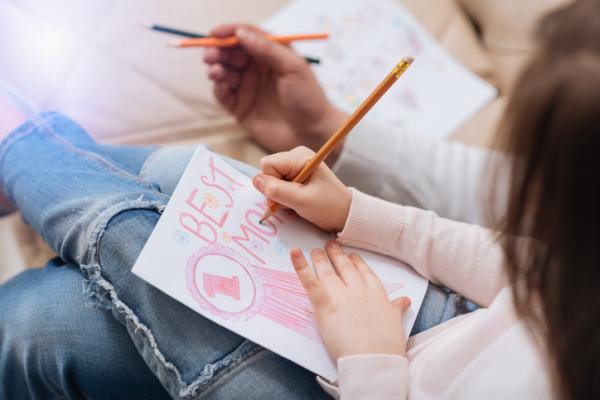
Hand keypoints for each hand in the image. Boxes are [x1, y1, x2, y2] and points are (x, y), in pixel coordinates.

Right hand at [203, 24, 347, 162]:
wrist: (312, 133)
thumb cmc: (308, 98)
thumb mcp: (293, 68)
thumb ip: (267, 49)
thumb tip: (241, 33)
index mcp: (271, 54)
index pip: (246, 36)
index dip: (229, 32)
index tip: (214, 33)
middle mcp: (257, 69)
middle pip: (231, 53)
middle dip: (218, 52)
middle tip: (211, 55)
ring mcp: (248, 88)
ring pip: (224, 73)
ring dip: (217, 69)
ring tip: (217, 73)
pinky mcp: (241, 108)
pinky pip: (223, 95)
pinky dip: (218, 89)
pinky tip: (221, 86)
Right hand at [252, 146, 350, 231]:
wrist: (345, 214)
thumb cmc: (328, 206)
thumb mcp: (301, 201)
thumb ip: (277, 191)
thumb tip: (255, 180)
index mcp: (299, 156)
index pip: (267, 165)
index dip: (271, 183)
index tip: (287, 196)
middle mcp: (295, 156)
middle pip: (268, 171)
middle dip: (275, 190)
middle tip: (293, 201)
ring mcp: (295, 165)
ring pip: (271, 179)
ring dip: (280, 194)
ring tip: (297, 201)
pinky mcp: (294, 175)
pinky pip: (277, 184)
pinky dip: (283, 195)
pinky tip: (296, 200)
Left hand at [291, 241, 410, 359]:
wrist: (374, 360)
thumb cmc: (386, 346)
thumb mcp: (396, 323)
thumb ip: (397, 308)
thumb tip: (405, 300)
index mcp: (376, 293)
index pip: (365, 272)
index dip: (357, 262)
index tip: (353, 255)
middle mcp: (358, 289)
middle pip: (345, 267)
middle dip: (337, 255)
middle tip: (331, 245)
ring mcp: (341, 294)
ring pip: (328, 271)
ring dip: (320, 258)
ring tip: (315, 250)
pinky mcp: (325, 303)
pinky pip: (310, 281)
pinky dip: (300, 266)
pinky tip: (294, 252)